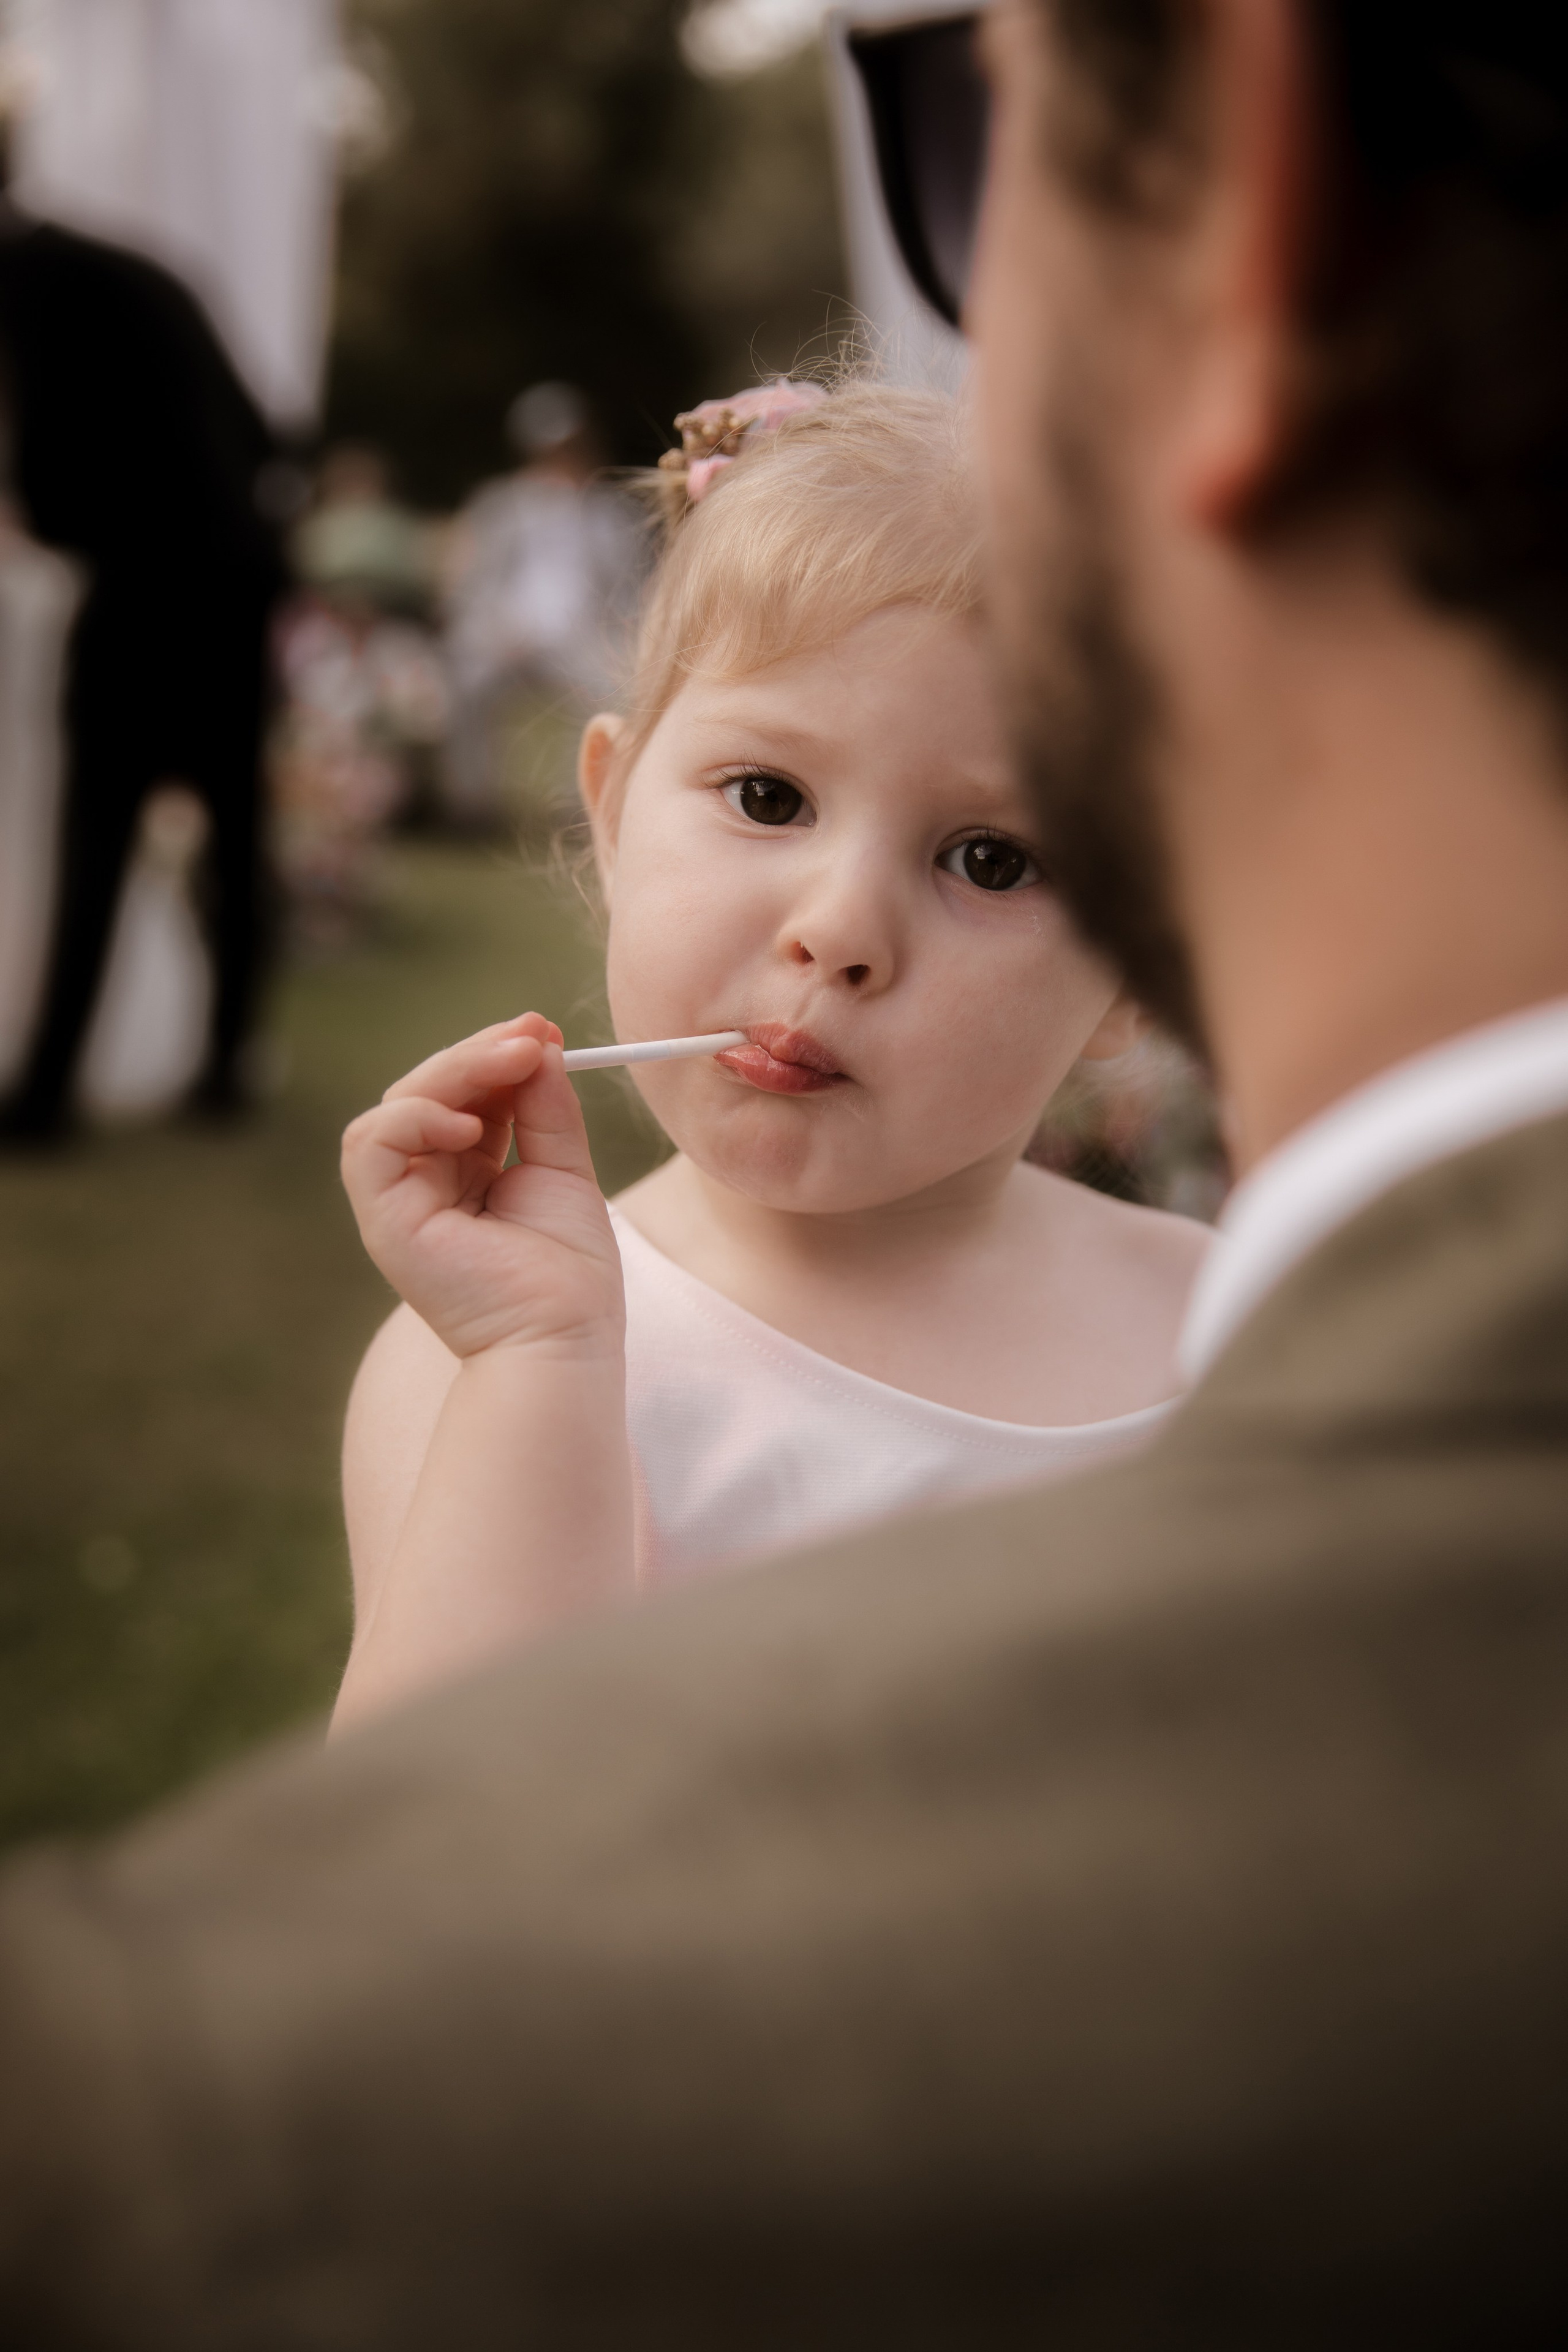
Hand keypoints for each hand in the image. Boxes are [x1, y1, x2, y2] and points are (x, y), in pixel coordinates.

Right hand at [341, 1014, 622, 1360]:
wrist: (562, 1336)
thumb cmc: (569, 1273)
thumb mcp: (564, 1170)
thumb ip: (546, 1108)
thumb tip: (538, 1043)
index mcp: (468, 1172)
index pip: (466, 1093)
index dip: (496, 1055)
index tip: (542, 1029)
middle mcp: (427, 1182)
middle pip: (429, 1090)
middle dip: (479, 1054)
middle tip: (531, 1033)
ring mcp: (400, 1200)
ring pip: (399, 1104)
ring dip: (454, 1071)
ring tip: (512, 1062)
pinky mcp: (383, 1219)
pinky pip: (371, 1143)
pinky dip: (415, 1117)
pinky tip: (468, 1125)